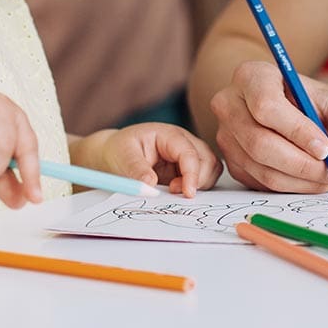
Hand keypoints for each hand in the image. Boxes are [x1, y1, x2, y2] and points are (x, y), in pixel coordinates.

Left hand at [88, 124, 221, 196]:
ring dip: (201, 184)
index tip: (187, 193)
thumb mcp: (124, 157)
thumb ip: (137, 170)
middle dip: (199, 180)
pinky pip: (204, 178)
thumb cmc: (120, 151)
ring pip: (211, 168)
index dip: (192, 174)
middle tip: (174, 192)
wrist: (116, 154)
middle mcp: (184, 142)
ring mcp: (188, 155)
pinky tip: (179, 191)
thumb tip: (151, 185)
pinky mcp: (188, 169)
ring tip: (175, 191)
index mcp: (169, 135)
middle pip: (208, 159)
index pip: (189, 152)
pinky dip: (198, 187)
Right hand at [210, 60, 327, 191]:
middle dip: (301, 164)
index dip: (296, 131)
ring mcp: (226, 136)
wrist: (290, 111)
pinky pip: (260, 183)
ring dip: (300, 181)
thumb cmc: (311, 103)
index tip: (325, 148)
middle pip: (259, 143)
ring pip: (261, 168)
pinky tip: (312, 180)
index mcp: (251, 76)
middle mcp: (229, 105)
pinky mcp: (231, 162)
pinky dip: (291, 187)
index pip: (266, 106)